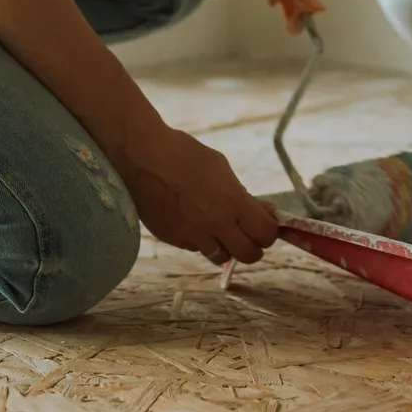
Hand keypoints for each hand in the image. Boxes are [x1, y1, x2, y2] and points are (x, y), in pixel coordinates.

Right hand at [116, 127, 279, 264]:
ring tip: (219, 229)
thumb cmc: (184, 153)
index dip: (269, 231)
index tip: (265, 224)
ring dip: (226, 247)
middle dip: (253, 246)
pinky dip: (200, 240)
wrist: (142, 157)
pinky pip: (195, 248)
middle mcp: (216, 224)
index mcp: (232, 202)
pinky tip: (192, 221)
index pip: (266, 233)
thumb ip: (241, 194)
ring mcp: (193, 235)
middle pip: (249, 255)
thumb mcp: (220, 167)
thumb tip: (260, 210)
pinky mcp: (173, 240)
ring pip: (221, 257)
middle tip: (247, 233)